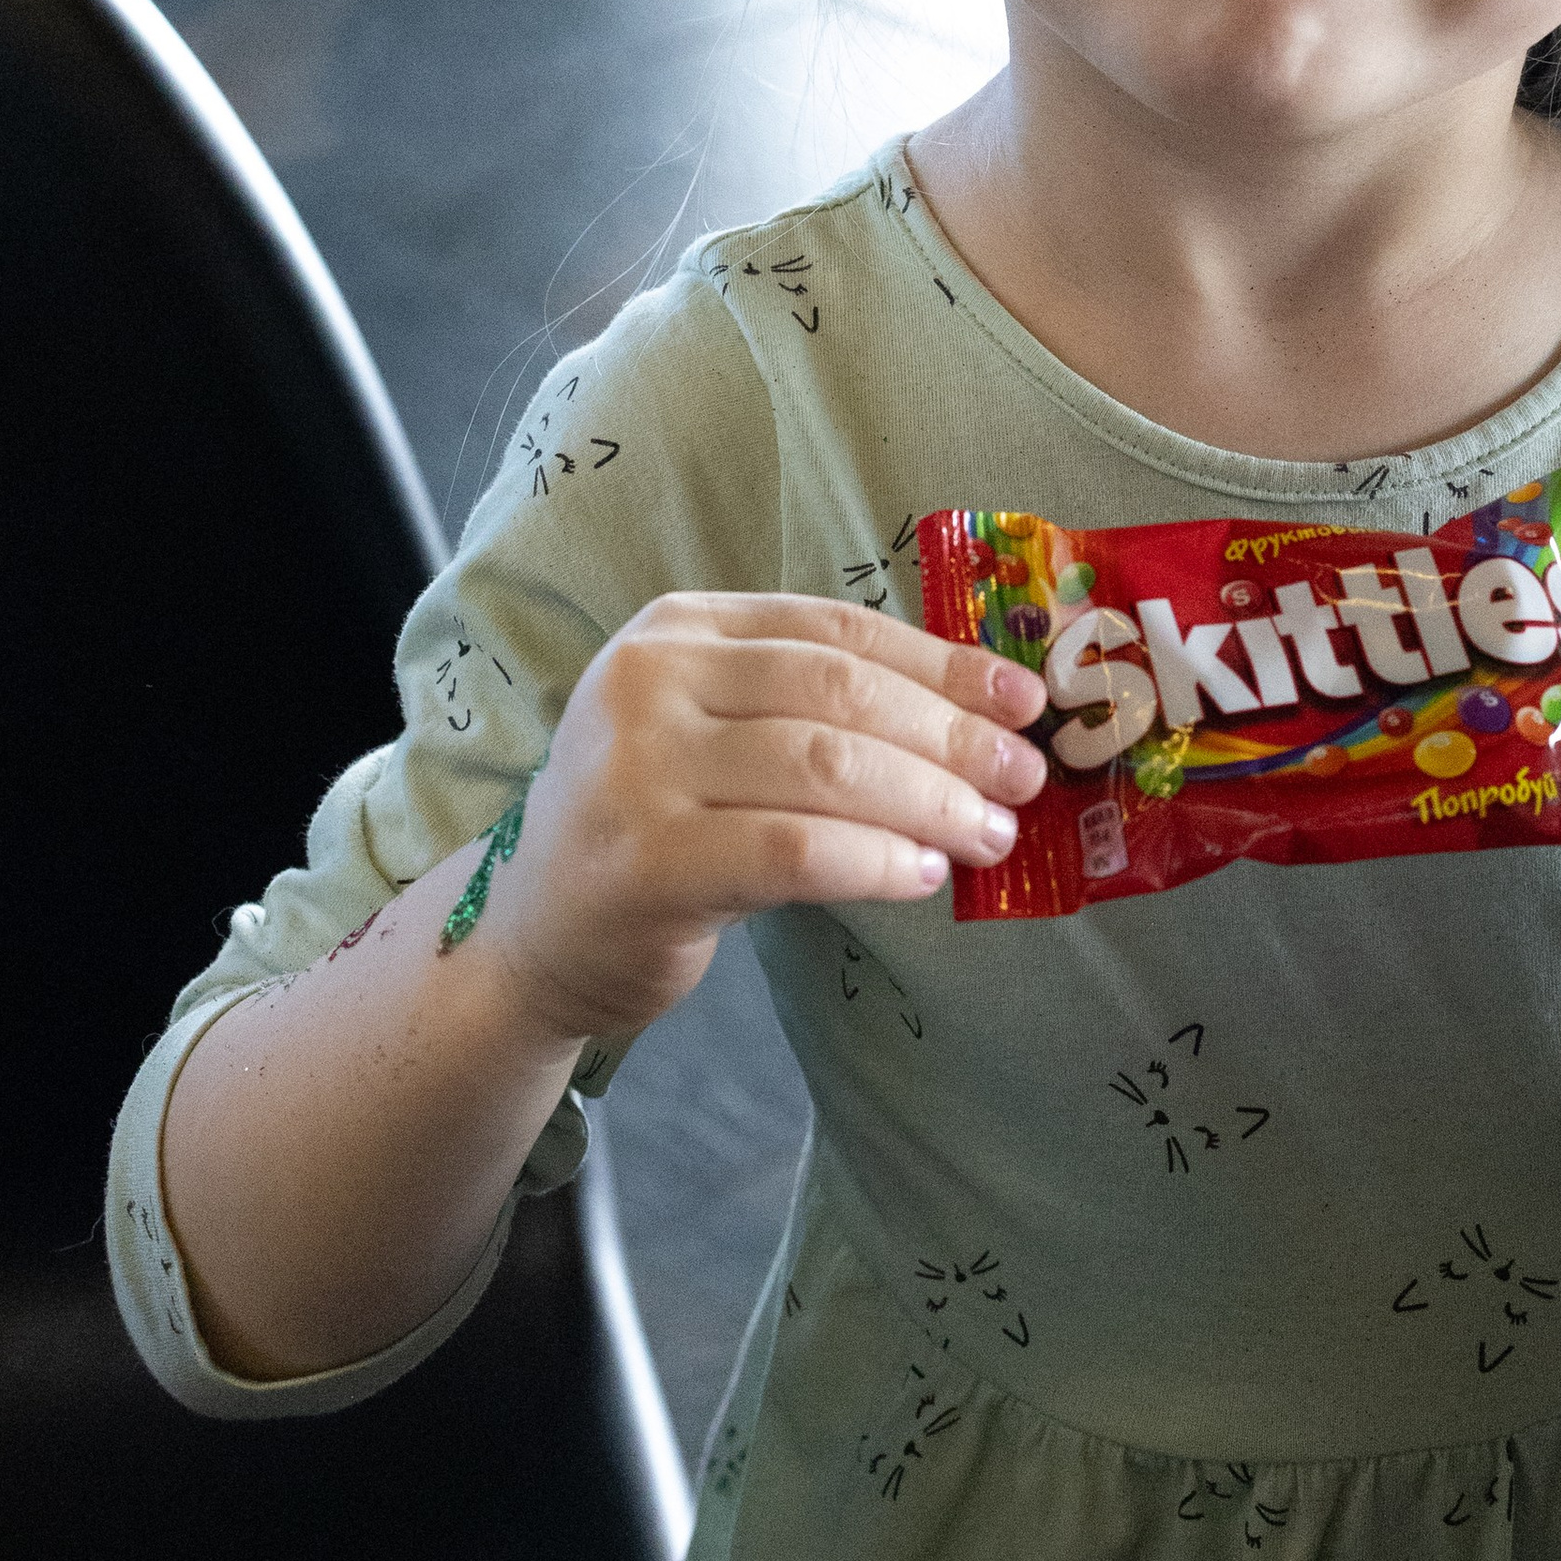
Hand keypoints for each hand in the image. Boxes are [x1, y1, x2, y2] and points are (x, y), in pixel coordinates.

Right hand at [489, 593, 1047, 1047]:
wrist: (537, 932)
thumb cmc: (657, 825)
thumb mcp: (718, 735)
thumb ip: (815, 710)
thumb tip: (979, 718)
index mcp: (678, 629)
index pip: (836, 631)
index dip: (943, 663)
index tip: (1022, 702)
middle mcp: (649, 680)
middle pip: (839, 692)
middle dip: (951, 735)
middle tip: (1022, 780)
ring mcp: (638, 769)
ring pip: (826, 766)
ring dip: (931, 803)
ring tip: (989, 834)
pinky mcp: (647, 861)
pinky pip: (793, 849)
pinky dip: (875, 860)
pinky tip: (921, 875)